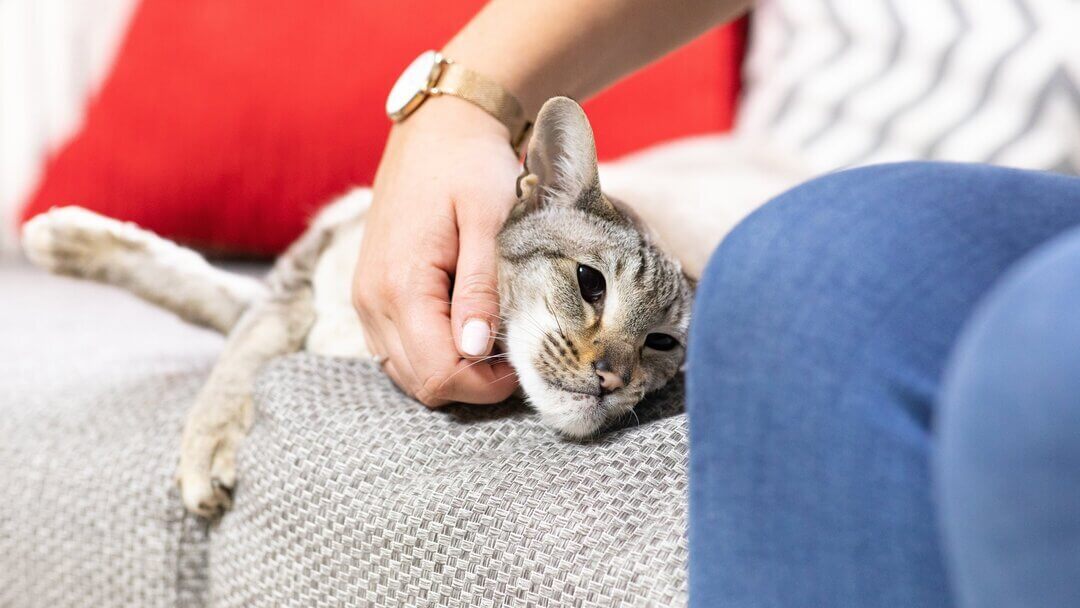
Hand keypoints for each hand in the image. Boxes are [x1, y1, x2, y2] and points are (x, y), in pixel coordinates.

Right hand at [353, 95, 519, 405]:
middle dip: (472, 383)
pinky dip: (433, 353)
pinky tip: (466, 328)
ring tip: (494, 338)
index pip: (438, 373)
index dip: (485, 384)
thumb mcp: (490, 221)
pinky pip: (398, 350)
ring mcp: (366, 299)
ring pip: (407, 373)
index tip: (522, 361)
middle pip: (421, 383)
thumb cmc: (470, 167)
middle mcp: (372, 300)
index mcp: (400, 284)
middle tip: (514, 353)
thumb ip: (481, 288)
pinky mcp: (371, 295)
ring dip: (453, 370)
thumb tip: (474, 351)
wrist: (438, 128)